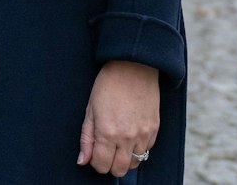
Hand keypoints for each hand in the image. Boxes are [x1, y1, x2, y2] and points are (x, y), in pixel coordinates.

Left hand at [77, 61, 159, 176]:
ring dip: (125, 158)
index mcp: (107, 132)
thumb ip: (86, 138)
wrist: (133, 67)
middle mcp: (126, 137)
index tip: (95, 153)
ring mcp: (143, 134)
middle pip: (119, 170)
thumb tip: (82, 161)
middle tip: (106, 151)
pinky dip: (138, 149)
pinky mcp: (154, 129)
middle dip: (110, 165)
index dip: (95, 163)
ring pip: (134, 163)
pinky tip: (131, 136)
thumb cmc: (107, 85)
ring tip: (118, 143)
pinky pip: (147, 151)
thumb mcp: (90, 110)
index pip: (101, 166)